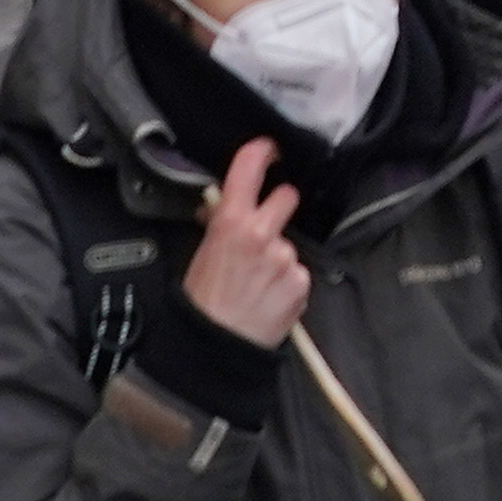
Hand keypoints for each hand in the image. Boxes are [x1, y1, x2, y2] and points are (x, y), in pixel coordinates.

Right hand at [181, 137, 312, 344]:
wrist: (214, 350)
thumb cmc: (201, 306)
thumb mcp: (201, 254)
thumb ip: (218, 224)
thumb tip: (222, 206)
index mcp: (232, 222)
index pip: (250, 166)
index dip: (263, 151)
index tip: (269, 150)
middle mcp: (263, 234)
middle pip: (287, 196)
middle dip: (278, 207)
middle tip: (264, 229)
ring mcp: (285, 258)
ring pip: (290, 242)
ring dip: (279, 256)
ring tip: (257, 283)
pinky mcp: (300, 282)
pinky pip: (297, 272)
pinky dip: (287, 282)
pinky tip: (268, 298)